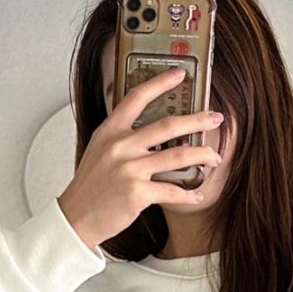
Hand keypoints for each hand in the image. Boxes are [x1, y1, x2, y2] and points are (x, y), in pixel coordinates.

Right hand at [57, 67, 223, 251]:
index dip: (160, 82)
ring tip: (215, 157)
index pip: (137, 98)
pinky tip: (198, 194)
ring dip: (201, 155)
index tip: (179, 74)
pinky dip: (189, 194)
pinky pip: (172, 191)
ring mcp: (130, 169)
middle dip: (197, 120)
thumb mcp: (100, 151)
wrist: (77, 217)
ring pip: (176, 156)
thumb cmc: (90, 187)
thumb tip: (149, 132)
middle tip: (215, 118)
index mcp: (111, 131)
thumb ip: (121, 137)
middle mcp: (121, 146)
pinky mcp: (137, 193)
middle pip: (167, 125)